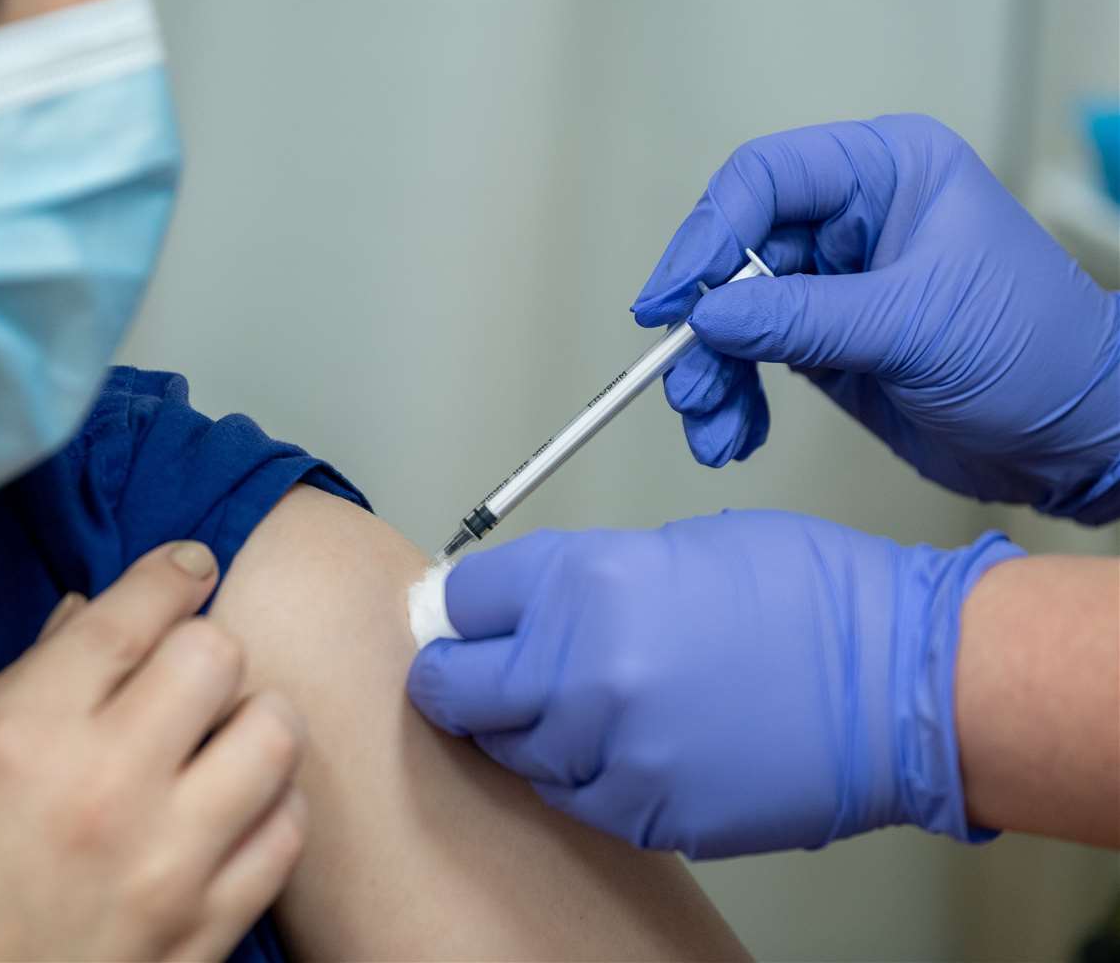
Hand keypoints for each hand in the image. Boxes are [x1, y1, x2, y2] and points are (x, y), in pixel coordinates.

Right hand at [0, 542, 307, 961]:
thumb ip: (18, 685)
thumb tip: (88, 614)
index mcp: (26, 737)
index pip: (133, 615)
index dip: (173, 573)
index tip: (188, 567)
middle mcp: (107, 788)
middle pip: (217, 656)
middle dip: (206, 647)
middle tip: (188, 673)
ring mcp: (167, 863)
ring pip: (275, 735)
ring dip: (254, 721)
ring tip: (224, 738)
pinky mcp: (207, 927)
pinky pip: (286, 833)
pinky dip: (270, 807)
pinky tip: (235, 810)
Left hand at [407, 513, 1021, 858]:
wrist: (904, 680)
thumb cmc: (810, 596)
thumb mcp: (676, 548)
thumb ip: (583, 581)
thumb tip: (523, 610)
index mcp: (588, 581)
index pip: (462, 599)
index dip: (460, 606)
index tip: (461, 616)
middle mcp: (583, 669)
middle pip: (457, 686)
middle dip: (457, 675)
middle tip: (468, 671)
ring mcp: (613, 751)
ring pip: (511, 751)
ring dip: (524, 728)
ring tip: (569, 705)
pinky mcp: (648, 813)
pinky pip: (576, 798)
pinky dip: (583, 774)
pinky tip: (620, 745)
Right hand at [633, 114, 1119, 524]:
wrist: (1076, 438)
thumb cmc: (1034, 353)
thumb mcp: (915, 326)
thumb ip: (803, 318)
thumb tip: (705, 318)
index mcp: (887, 172)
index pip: (766, 179)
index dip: (707, 233)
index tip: (671, 299)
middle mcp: (853, 218)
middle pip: (736, 251)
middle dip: (703, 324)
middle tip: (684, 382)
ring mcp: (834, 283)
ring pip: (733, 313)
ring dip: (711, 374)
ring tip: (711, 429)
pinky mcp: (823, 341)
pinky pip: (751, 359)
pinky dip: (735, 399)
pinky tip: (737, 436)